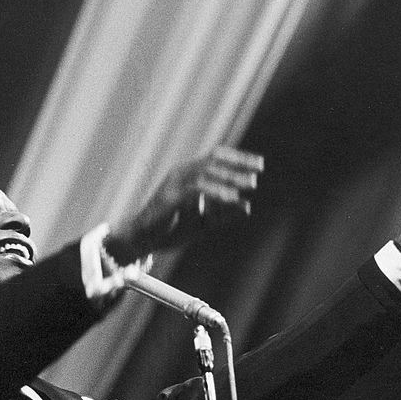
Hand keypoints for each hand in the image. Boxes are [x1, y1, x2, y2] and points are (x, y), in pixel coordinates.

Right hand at [105, 146, 263, 263]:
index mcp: (187, 175)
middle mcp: (181, 174)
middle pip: (213, 161)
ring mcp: (174, 184)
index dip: (238, 159)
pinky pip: (197, 190)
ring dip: (231, 178)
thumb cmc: (170, 230)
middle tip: (258, 171)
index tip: (259, 164)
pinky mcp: (171, 198)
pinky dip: (217, 193)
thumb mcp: (203, 222)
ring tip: (250, 185)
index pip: (215, 158)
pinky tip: (232, 198)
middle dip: (238, 165)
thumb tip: (247, 207)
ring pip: (207, 173)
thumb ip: (223, 213)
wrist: (141, 240)